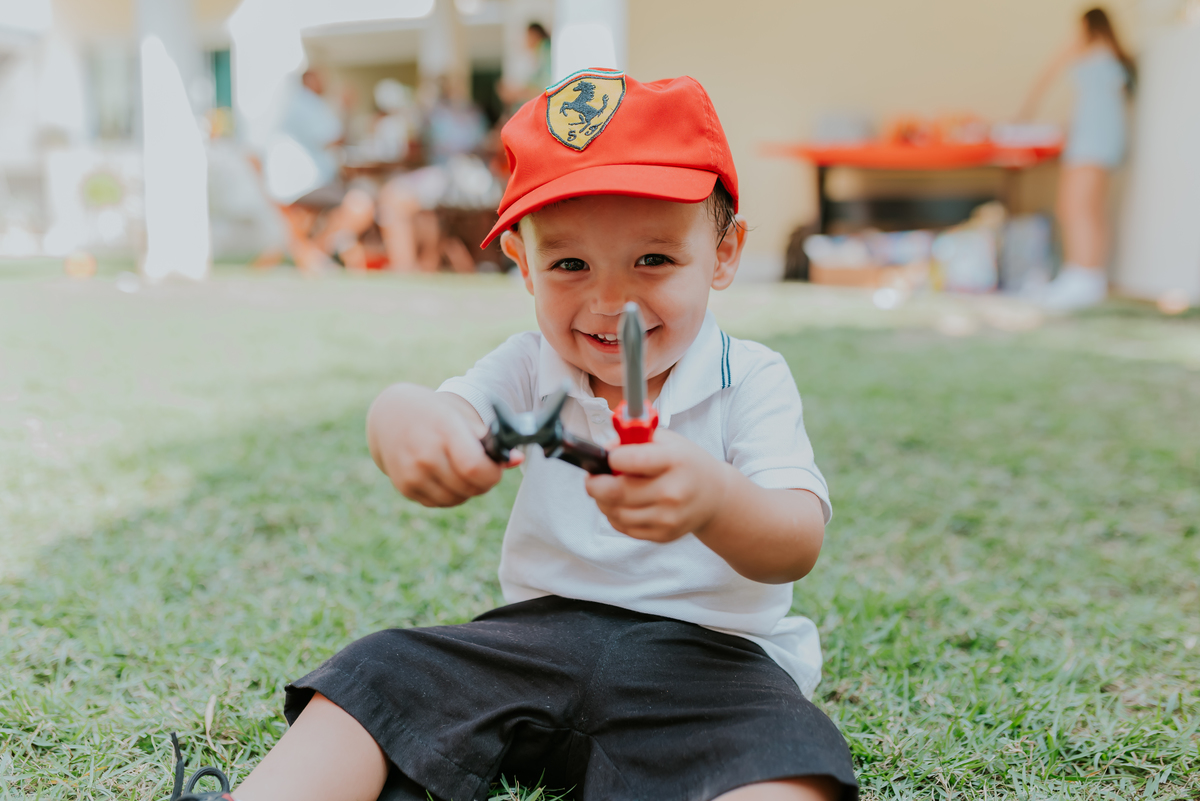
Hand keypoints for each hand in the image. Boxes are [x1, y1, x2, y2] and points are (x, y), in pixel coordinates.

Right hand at [368, 384, 521, 507]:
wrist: (390, 415)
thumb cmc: (435, 413)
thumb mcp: (462, 417)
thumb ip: (489, 441)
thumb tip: (517, 460)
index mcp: (444, 430)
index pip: (474, 468)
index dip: (492, 474)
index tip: (495, 467)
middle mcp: (425, 454)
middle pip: (470, 487)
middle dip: (484, 482)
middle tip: (482, 468)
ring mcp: (412, 473)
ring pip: (457, 499)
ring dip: (468, 491)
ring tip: (464, 471)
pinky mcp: (405, 487)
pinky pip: (440, 503)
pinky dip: (450, 494)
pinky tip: (447, 476)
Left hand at [584, 429, 729, 542]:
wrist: (715, 496)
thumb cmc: (686, 464)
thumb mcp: (668, 441)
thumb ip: (635, 440)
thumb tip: (605, 450)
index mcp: (675, 461)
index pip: (631, 460)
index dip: (611, 458)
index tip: (609, 457)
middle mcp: (673, 492)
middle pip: (617, 492)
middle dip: (595, 484)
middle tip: (592, 478)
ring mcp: (668, 517)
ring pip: (615, 512)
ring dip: (603, 501)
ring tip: (607, 490)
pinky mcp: (663, 535)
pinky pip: (624, 527)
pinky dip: (615, 515)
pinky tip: (621, 504)